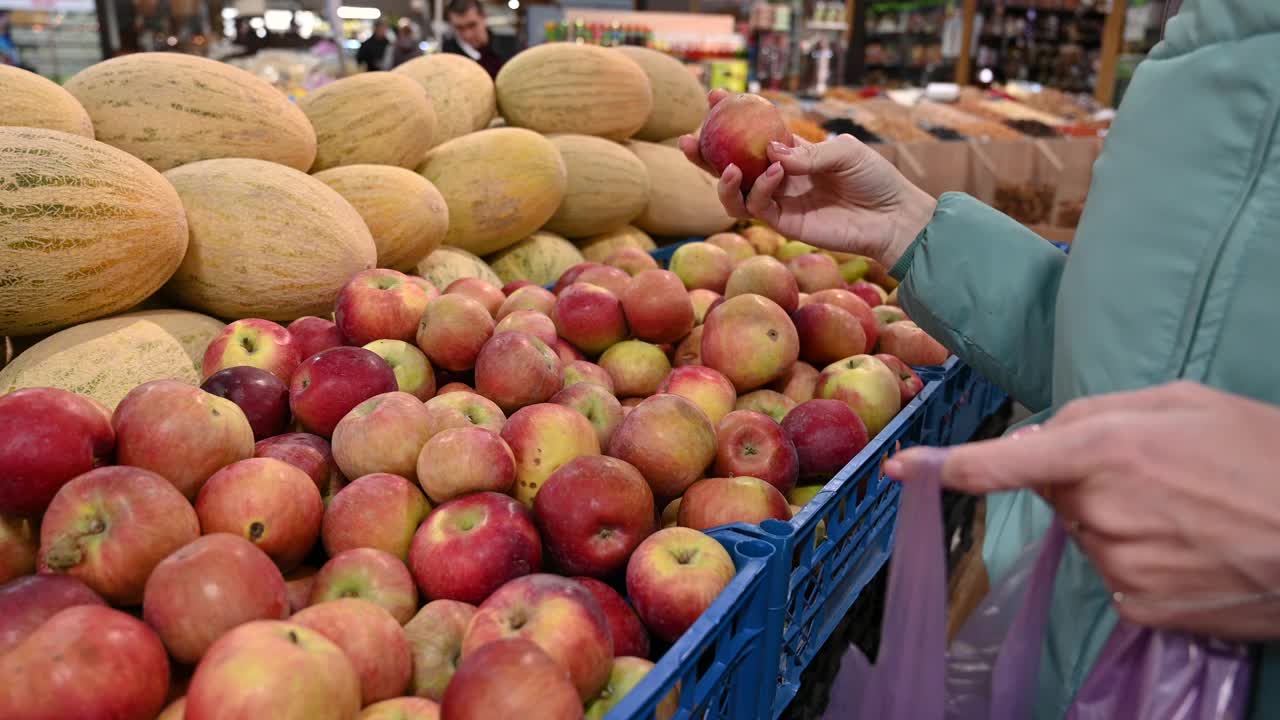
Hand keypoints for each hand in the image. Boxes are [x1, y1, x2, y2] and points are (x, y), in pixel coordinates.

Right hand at [679, 90, 936, 267]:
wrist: (891, 216)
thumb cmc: (874, 178)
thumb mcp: (843, 151)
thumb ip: (805, 153)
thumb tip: (769, 152)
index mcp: (792, 153)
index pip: (754, 133)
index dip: (732, 115)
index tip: (715, 97)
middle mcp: (779, 177)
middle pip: (731, 165)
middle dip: (706, 153)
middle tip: (688, 139)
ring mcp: (780, 202)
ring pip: (735, 194)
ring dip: (723, 180)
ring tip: (728, 167)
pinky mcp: (785, 225)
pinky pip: (759, 207)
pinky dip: (759, 190)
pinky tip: (774, 175)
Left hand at [886, 381, 1279, 639]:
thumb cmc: (1260, 450)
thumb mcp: (1180, 402)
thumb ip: (1095, 414)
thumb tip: (1037, 444)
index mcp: (1105, 448)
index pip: (1003, 463)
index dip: (946, 466)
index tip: (898, 471)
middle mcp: (1099, 509)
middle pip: (1058, 495)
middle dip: (1090, 482)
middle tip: (1161, 474)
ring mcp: (1119, 563)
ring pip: (1088, 535)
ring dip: (1119, 522)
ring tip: (1189, 510)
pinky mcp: (1141, 605)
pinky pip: (1117, 575)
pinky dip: (1143, 561)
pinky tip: (1192, 548)